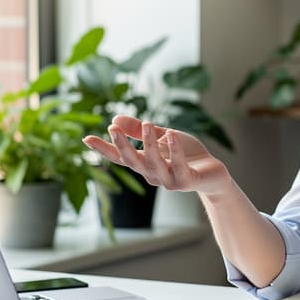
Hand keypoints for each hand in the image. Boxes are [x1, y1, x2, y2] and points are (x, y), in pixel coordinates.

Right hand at [83, 115, 231, 196]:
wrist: (213, 173)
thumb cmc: (186, 155)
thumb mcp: (162, 138)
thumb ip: (140, 131)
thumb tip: (114, 119)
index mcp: (145, 164)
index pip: (120, 157)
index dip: (104, 149)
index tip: (86, 138)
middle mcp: (153, 174)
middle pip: (133, 162)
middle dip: (122, 146)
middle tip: (112, 128)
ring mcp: (170, 180)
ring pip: (155, 164)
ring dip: (149, 144)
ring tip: (146, 123)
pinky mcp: (188, 181)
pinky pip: (179, 166)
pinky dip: (174, 151)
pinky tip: (171, 135)